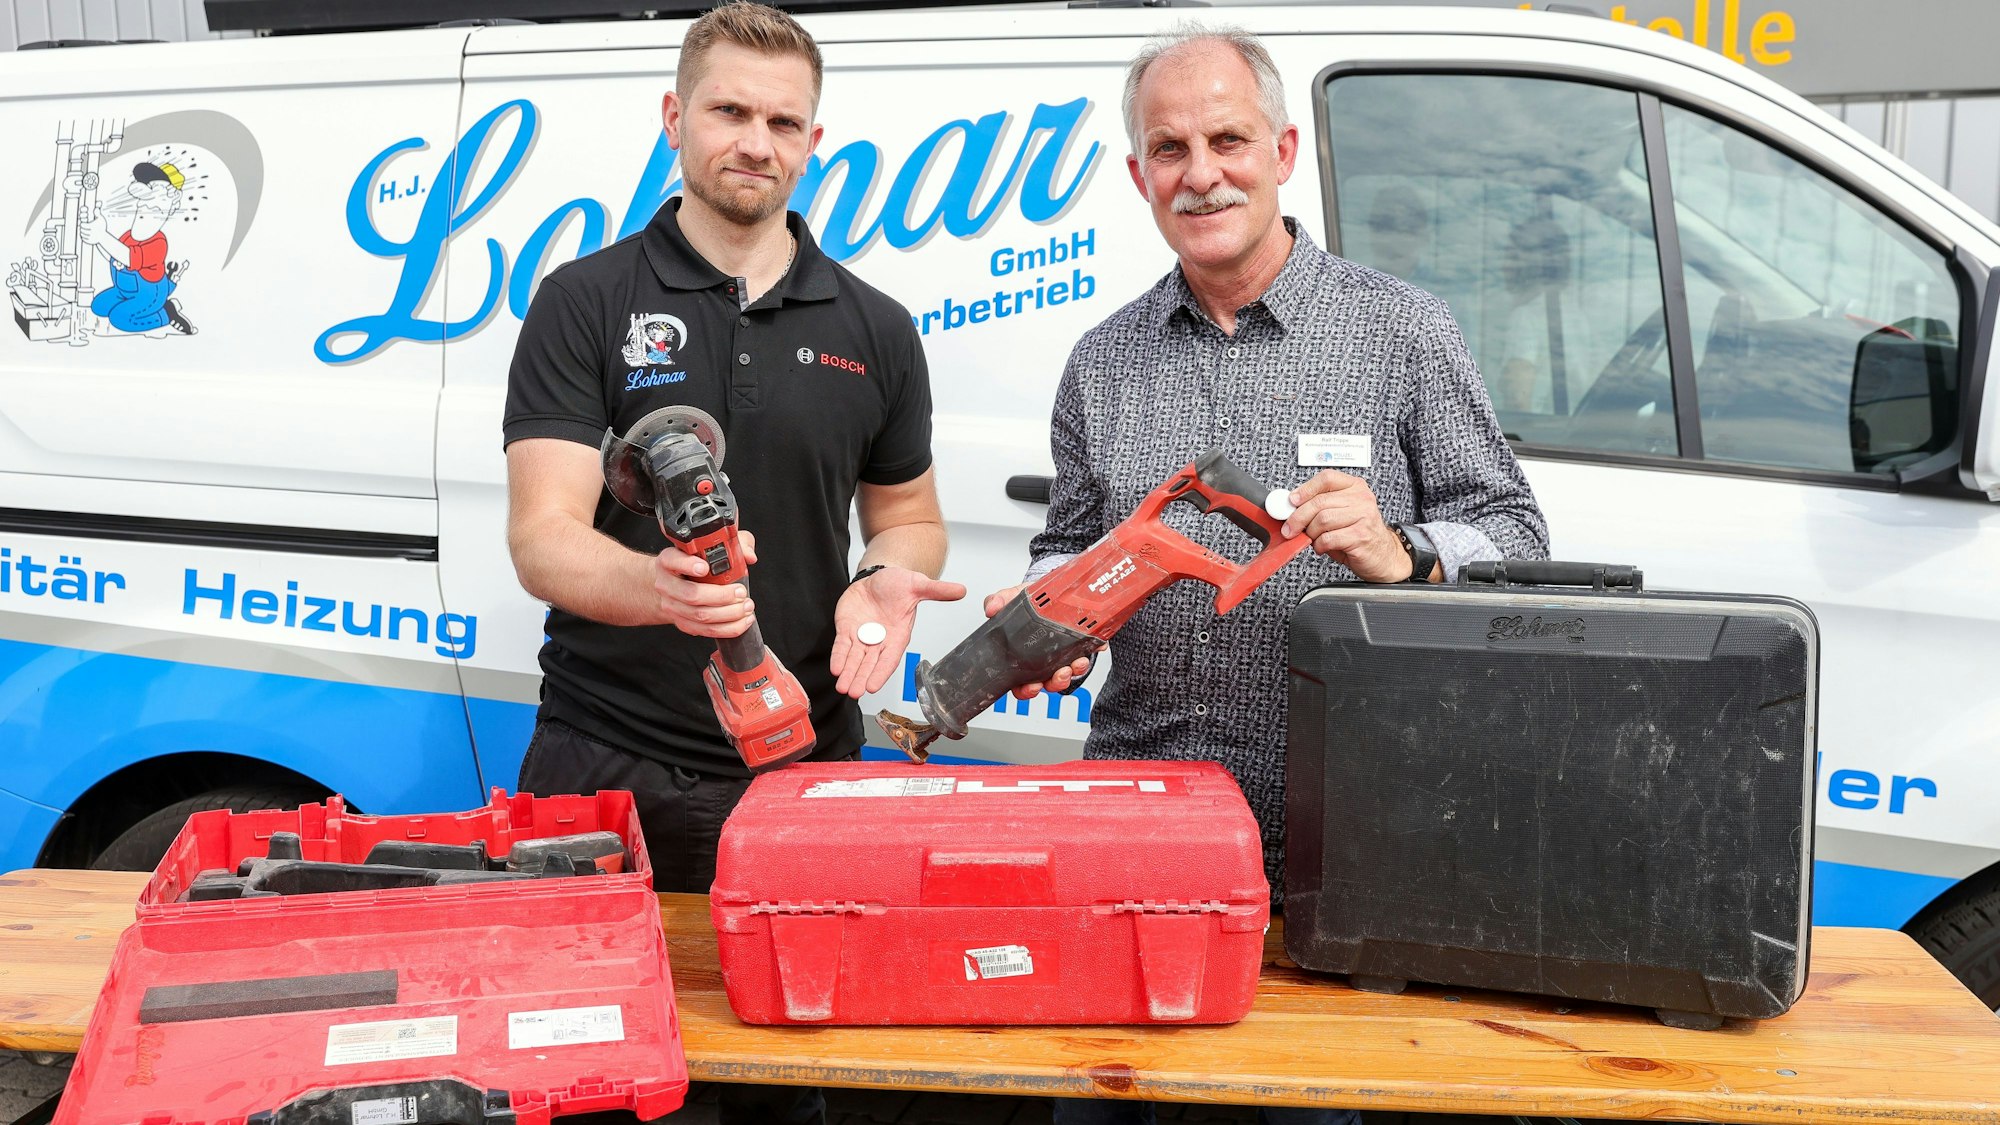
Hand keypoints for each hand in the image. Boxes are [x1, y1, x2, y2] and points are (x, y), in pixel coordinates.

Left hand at [79, 205, 104, 245]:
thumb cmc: (101, 227)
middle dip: (83, 228)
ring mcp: (89, 237)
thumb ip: (98, 213)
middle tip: (85, 227)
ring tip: (87, 230)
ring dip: (83, 232)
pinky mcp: (88, 242)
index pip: (82, 224)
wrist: (104, 238)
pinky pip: (82, 238)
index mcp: (91, 227)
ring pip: (81, 234)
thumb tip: (97, 205)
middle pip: (81, 229)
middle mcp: (90, 233)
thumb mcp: (101, 219)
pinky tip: (88, 235)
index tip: (84, 223)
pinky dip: (84, 236)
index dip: (82, 224)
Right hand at [650, 530, 759, 637]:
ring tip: (746, 607)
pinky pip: (705, 630)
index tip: (705, 567)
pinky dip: (727, 628)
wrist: (672, 583)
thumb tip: (748, 556)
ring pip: (700, 615)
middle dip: (722, 596)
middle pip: (692, 594)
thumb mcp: (710, 547)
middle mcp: (667, 584)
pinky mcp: (683, 623)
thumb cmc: (694, 562)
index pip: (674, 561)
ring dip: (729, 614)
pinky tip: (742, 621)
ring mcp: (672, 606)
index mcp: (669, 561)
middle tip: (740, 592)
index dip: (689, 565)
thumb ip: (732, 544)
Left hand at [831, 566, 967, 697]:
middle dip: (861, 677)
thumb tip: (961, 590)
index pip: (889, 658)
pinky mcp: (846, 629)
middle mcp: (880, 640)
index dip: (880, 672)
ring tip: (844, 688)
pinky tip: (835, 669)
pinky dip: (838, 657)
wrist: (878, 576)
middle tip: (855, 693)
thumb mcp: (918, 584)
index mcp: (898, 635)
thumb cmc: (899, 583)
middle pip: (870, 663)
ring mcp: (862, 636)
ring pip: (854, 659)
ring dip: (849, 673)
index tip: (873, 686)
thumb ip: (937, 590)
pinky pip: (841, 646)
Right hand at [984, 583, 1096, 700]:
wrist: (1046, 593)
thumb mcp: (1011, 598)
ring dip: (1072, 672)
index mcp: (1021, 658)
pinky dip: (1088, 654)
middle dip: (1054, 683)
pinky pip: (1083, 658)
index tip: (1032, 686)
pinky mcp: (1076, 649)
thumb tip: (991, 608)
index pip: (1020, 684)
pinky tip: (1093, 646)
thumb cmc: (1027, 602)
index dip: (1026, 690)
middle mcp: (1040, 663)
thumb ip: (999, 601)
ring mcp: (1059, 657)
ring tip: (1076, 662)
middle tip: (1059, 674)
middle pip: (1046, 684)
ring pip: (1065, 676)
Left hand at [1281, 471, 1413, 581]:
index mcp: (1354, 487)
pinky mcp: (1360, 536)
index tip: (1291, 501)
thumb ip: (1320, 507)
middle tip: (1289, 528)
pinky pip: (1328, 538)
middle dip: (1298, 517)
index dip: (1305, 489)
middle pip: (1320, 502)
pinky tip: (1322, 547)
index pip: (1327, 478)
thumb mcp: (1340, 514)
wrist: (1382, 556)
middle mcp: (1361, 499)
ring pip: (1322, 520)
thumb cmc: (1358, 534)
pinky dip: (1319, 545)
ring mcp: (1363, 516)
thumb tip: (1291, 508)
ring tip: (1312, 539)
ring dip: (1310, 533)